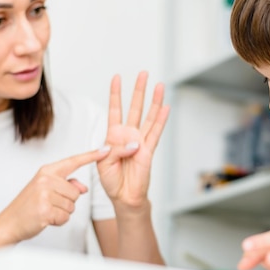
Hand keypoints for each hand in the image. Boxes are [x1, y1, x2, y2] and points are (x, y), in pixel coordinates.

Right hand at [0, 148, 109, 243]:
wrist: (9, 223)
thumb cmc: (29, 206)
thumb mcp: (46, 190)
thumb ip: (66, 185)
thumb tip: (84, 188)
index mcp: (47, 171)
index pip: (73, 161)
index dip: (91, 156)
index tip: (107, 149)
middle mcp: (46, 180)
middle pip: (76, 192)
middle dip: (67, 202)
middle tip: (48, 204)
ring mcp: (44, 194)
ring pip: (72, 206)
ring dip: (62, 213)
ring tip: (46, 211)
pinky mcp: (45, 210)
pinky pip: (65, 217)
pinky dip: (58, 222)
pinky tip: (45, 219)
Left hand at [97, 71, 169, 208]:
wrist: (123, 196)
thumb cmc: (111, 180)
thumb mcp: (103, 162)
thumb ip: (116, 149)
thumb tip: (134, 143)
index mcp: (113, 135)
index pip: (115, 110)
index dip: (116, 94)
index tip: (117, 78)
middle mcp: (128, 135)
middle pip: (135, 107)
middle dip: (138, 90)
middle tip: (143, 73)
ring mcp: (140, 141)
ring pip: (149, 116)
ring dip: (154, 100)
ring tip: (159, 85)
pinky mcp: (149, 150)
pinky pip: (156, 132)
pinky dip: (161, 120)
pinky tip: (166, 107)